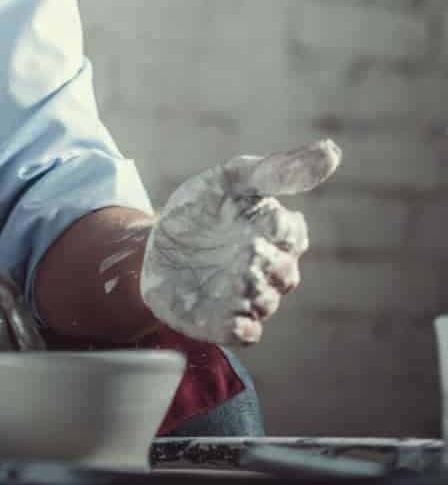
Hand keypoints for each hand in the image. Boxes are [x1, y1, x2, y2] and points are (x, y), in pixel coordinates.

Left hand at [139, 140, 340, 345]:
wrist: (151, 246)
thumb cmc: (199, 210)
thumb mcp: (229, 181)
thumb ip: (275, 170)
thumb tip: (332, 151)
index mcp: (275, 233)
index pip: (293, 234)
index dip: (280, 228)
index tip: (261, 217)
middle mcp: (269, 269)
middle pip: (283, 272)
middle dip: (264, 261)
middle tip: (243, 248)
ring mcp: (248, 298)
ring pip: (265, 300)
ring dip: (251, 290)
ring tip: (228, 275)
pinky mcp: (224, 323)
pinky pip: (246, 333)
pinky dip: (243, 327)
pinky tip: (233, 318)